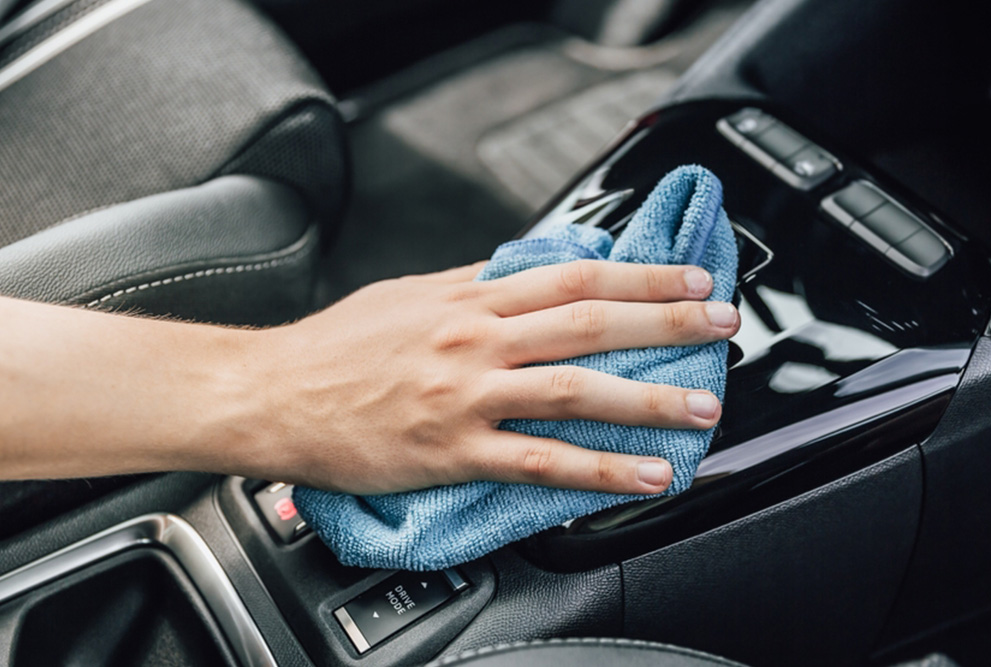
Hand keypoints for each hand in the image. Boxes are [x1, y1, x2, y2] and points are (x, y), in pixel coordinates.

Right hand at [226, 260, 739, 495]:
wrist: (269, 392)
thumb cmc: (333, 348)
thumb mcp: (406, 296)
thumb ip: (471, 288)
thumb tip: (523, 275)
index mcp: (466, 297)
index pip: (572, 274)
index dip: (639, 274)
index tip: (687, 277)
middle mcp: (474, 338)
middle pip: (589, 321)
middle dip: (666, 320)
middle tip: (721, 325)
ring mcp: (466, 395)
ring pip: (575, 389)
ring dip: (648, 396)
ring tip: (700, 406)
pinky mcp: (452, 450)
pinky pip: (539, 461)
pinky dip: (599, 468)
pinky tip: (643, 473)